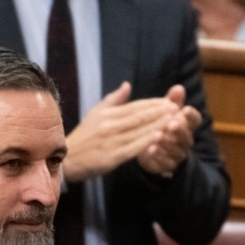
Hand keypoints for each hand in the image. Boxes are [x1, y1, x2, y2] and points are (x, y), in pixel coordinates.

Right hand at [63, 82, 177, 182]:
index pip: (135, 106)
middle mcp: (109, 125)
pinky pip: (132, 148)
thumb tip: (127, 84)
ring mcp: (111, 141)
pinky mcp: (111, 157)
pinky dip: (146, 142)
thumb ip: (113, 100)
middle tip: (178, 108)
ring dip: (158, 125)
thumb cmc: (83, 136)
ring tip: (175, 120)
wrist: (66, 160)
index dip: (154, 103)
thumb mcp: (95, 114)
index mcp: (107, 114)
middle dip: (160, 112)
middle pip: (139, 117)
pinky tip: (160, 138)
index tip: (170, 101)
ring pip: (139, 131)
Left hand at [136, 85, 201, 178]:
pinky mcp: (167, 166)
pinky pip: (165, 163)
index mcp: (187, 126)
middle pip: (186, 136)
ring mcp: (177, 154)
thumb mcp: (166, 113)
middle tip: (171, 123)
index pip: (195, 120)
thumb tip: (179, 87)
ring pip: (176, 150)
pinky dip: (157, 156)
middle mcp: (185, 141)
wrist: (156, 154)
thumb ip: (173, 101)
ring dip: (167, 143)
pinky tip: (148, 150)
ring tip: (158, 136)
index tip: (185, 109)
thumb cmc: (162, 126)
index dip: (191, 115)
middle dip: (179, 129)